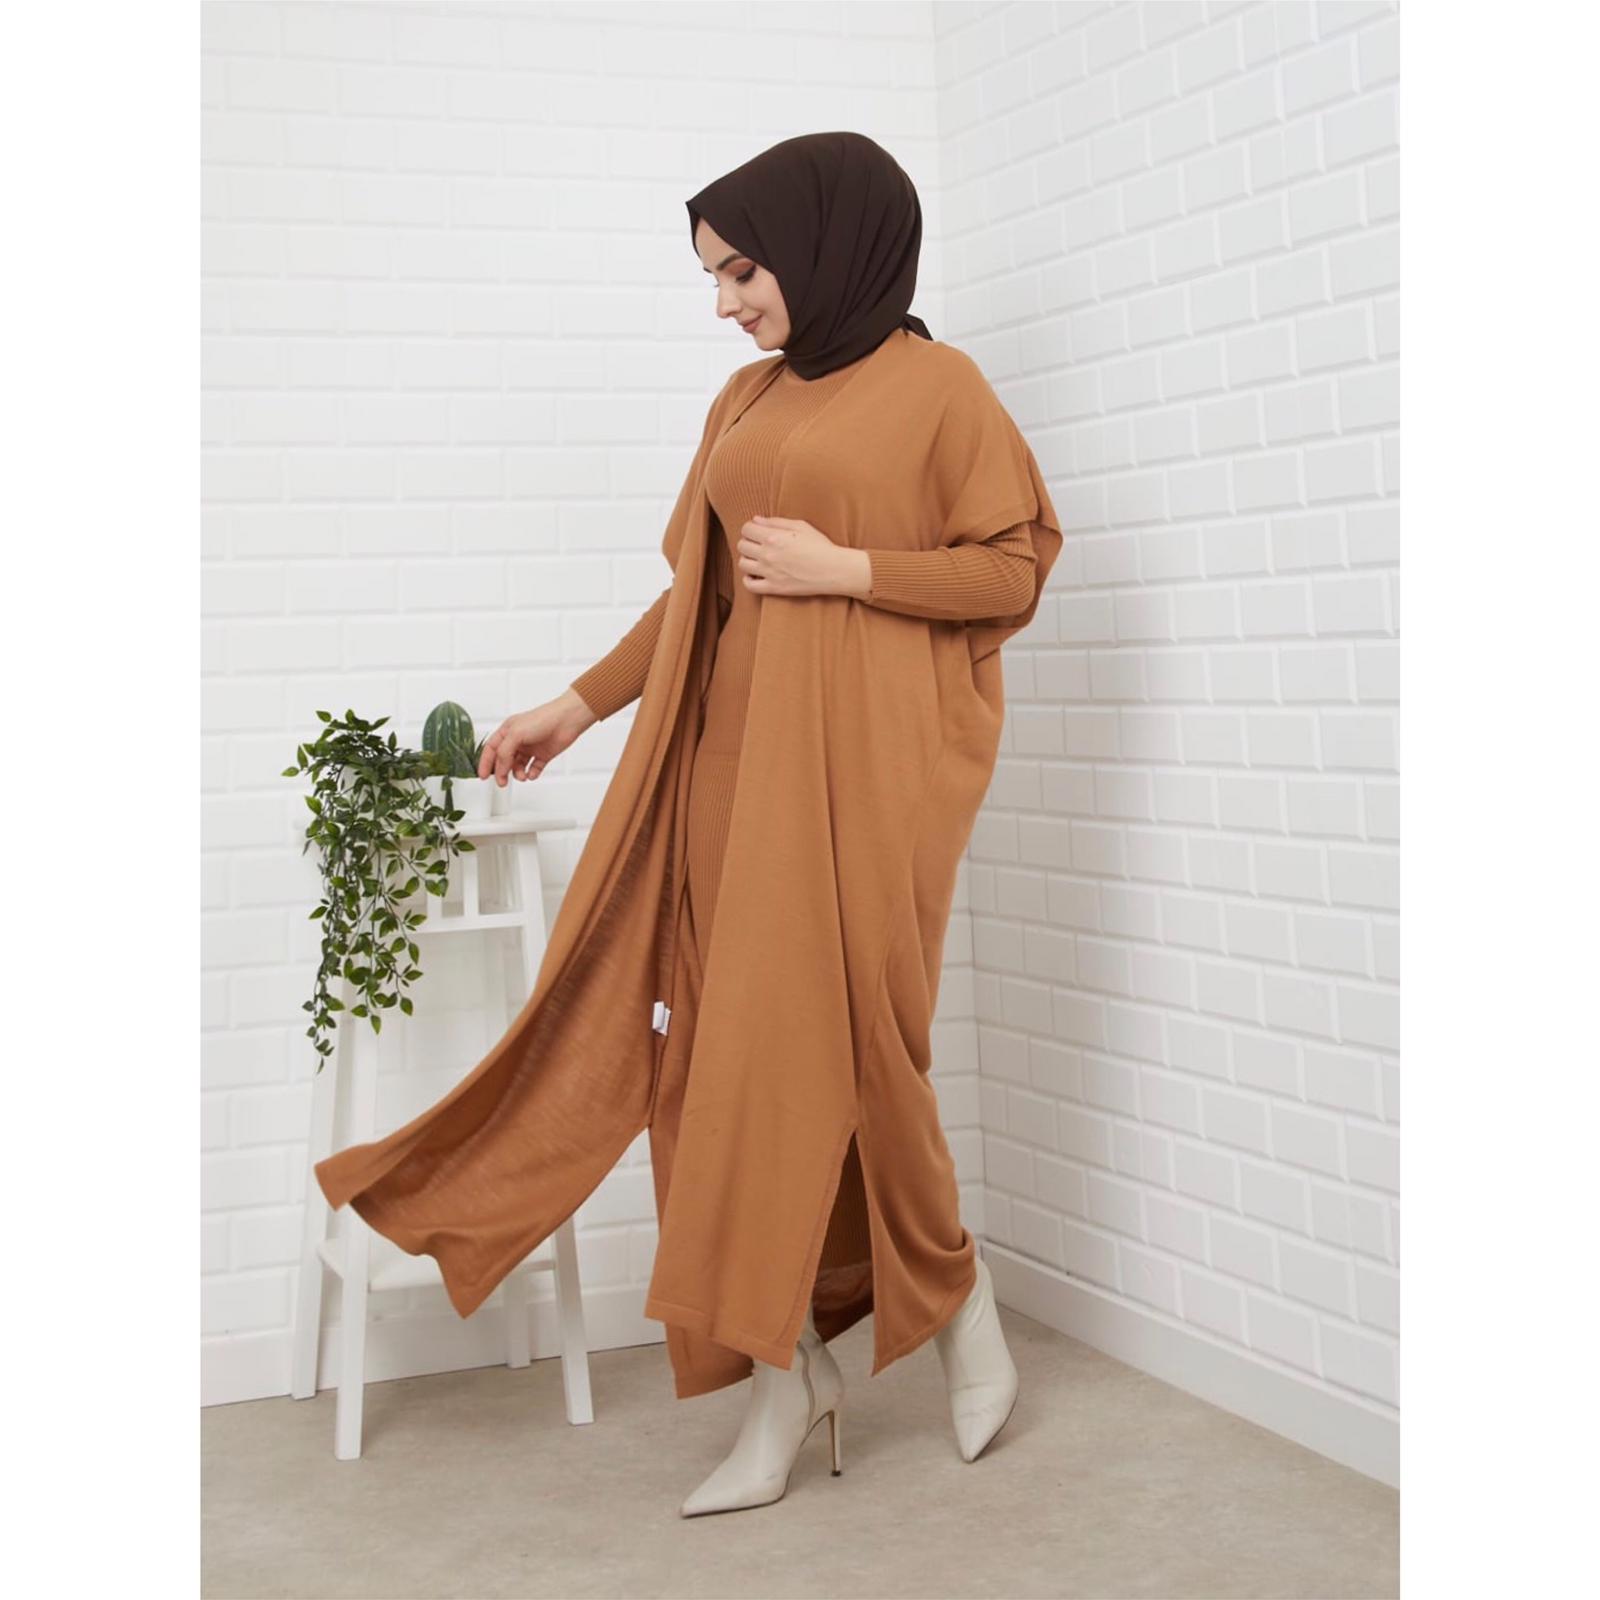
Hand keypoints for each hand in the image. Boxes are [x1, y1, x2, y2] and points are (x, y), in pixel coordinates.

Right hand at [477, 690, 596, 786]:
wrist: (566, 721)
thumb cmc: (542, 719)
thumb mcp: (515, 734)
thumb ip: (504, 752)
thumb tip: (500, 768)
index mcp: (507, 731)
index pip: (491, 749)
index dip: (485, 762)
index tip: (483, 776)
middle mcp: (518, 740)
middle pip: (503, 760)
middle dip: (501, 772)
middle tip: (502, 782)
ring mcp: (530, 748)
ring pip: (518, 766)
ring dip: (518, 774)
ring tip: (522, 776)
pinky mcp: (543, 755)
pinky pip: (534, 768)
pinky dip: (532, 774)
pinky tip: (532, 774)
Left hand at [737, 516, 867, 597]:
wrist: (834, 570)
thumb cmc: (820, 546)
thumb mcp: (801, 526)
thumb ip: (776, 522)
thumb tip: (756, 520)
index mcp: (774, 537)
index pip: (746, 529)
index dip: (750, 528)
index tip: (758, 531)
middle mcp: (768, 554)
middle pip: (742, 545)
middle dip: (748, 542)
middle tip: (759, 544)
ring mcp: (769, 572)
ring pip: (742, 564)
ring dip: (748, 559)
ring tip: (759, 559)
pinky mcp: (774, 588)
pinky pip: (749, 585)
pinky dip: (748, 579)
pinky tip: (756, 574)